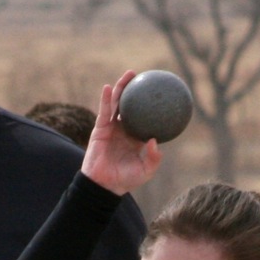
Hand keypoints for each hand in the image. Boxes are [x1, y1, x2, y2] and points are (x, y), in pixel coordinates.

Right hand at [80, 71, 163, 195]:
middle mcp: (124, 129)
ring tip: (129, 74)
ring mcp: (112, 128)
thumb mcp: (145, 171)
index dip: (150, 106)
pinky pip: (104, 111)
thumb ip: (153, 158)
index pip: (145, 117)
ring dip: (121, 88)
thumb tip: (155, 140)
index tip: (159, 93)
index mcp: (136, 137)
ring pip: (117, 104)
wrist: (105, 185)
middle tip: (146, 77)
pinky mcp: (100, 128)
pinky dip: (105, 99)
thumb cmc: (126, 180)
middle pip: (131, 105)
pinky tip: (107, 87)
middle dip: (137, 90)